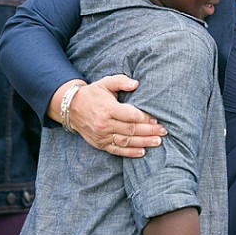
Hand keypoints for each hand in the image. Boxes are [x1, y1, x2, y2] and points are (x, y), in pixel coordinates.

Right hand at [52, 75, 166, 156]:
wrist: (72, 108)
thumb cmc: (93, 94)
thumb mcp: (105, 82)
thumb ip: (121, 81)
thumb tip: (136, 84)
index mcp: (108, 108)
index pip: (130, 115)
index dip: (144, 118)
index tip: (156, 119)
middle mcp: (104, 124)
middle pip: (131, 129)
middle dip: (149, 131)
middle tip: (163, 131)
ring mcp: (102, 136)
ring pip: (126, 141)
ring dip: (144, 142)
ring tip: (158, 142)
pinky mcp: (100, 144)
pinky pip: (117, 150)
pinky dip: (130, 152)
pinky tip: (142, 152)